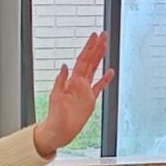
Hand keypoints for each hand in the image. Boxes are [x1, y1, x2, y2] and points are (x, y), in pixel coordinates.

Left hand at [34, 32, 110, 157]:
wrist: (59, 131)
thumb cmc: (55, 116)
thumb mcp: (56, 97)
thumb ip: (61, 81)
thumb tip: (64, 66)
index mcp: (72, 81)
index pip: (83, 60)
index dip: (89, 48)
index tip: (94, 36)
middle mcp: (79, 83)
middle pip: (90, 61)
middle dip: (97, 47)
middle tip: (103, 35)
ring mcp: (85, 90)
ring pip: (95, 70)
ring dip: (100, 58)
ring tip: (106, 46)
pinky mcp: (90, 100)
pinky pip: (99, 87)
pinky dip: (105, 79)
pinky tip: (110, 72)